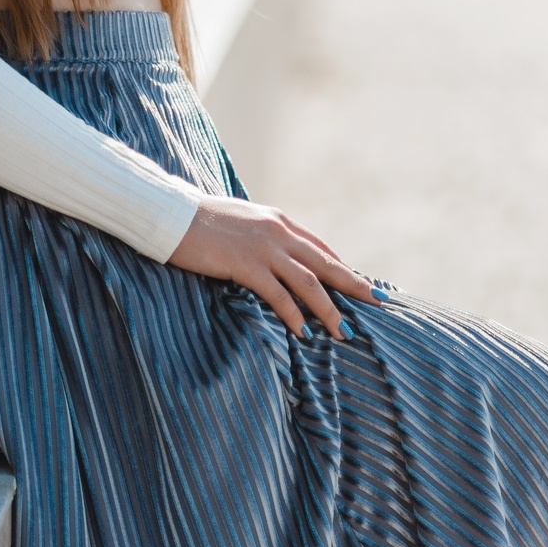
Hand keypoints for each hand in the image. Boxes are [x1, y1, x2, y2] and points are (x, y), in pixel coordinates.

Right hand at [168, 194, 380, 339]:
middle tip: (376, 302)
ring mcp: (263, 248)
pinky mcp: (244, 264)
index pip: (319, 248)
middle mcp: (278, 232)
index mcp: (278, 221)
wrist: (170, 213)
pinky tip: (304, 333)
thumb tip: (273, 257)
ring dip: (329, 309)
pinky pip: (277, 294)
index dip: (342, 267)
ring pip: (308, 282)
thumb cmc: (200, 221)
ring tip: (343, 332)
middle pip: (325, 263)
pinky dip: (293, 315)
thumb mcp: (240, 223)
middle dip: (353, 285)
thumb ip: (261, 237)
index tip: (359, 284)